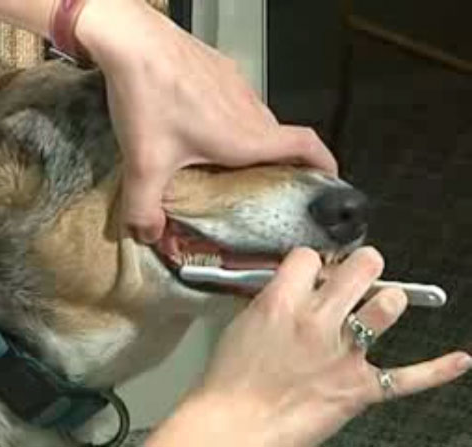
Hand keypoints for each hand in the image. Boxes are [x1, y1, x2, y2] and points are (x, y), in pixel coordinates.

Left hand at [76, 0, 336, 242]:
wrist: (131, 38)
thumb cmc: (148, 94)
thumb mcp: (144, 164)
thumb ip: (144, 208)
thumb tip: (148, 233)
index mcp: (245, 136)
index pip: (305, 145)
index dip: (324, 163)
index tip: (327, 178)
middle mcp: (248, 108)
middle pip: (279, 138)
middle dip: (278, 162)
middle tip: (261, 183)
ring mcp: (234, 83)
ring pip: (256, 118)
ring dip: (250, 139)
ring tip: (223, 158)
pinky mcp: (217, 68)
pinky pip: (235, 98)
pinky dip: (228, 116)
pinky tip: (195, 124)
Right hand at [147, 247, 470, 446]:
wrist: (236, 424)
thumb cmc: (231, 381)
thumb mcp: (241, 325)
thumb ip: (271, 300)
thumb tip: (291, 288)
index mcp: (282, 303)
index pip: (309, 256)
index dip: (311, 261)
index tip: (312, 269)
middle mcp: (317, 322)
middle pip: (360, 267)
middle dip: (362, 264)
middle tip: (360, 269)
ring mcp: (343, 354)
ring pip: (388, 306)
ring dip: (387, 300)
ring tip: (381, 302)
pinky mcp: (359, 387)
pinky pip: (409, 378)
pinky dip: (437, 369)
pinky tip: (456, 360)